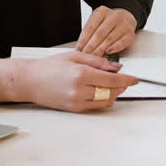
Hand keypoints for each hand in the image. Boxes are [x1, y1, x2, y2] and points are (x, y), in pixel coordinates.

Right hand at [17, 51, 138, 112]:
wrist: (30, 81)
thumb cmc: (49, 67)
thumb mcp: (75, 57)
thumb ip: (98, 62)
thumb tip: (117, 67)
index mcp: (81, 74)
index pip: (112, 79)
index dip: (127, 80)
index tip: (135, 79)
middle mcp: (79, 90)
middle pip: (111, 92)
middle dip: (122, 86)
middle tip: (126, 80)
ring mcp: (76, 102)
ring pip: (105, 101)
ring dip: (114, 94)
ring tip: (114, 85)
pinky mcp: (74, 109)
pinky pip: (95, 106)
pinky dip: (103, 99)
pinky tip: (102, 91)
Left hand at [76, 6, 137, 56]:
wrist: (126, 19)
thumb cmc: (107, 23)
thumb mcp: (97, 22)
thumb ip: (89, 32)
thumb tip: (80, 48)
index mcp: (102, 11)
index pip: (90, 26)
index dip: (83, 39)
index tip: (79, 48)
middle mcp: (114, 16)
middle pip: (99, 33)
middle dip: (90, 46)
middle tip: (85, 55)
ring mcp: (124, 24)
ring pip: (109, 39)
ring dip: (100, 50)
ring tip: (93, 56)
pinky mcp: (130, 34)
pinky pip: (121, 43)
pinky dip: (114, 48)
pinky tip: (108, 52)